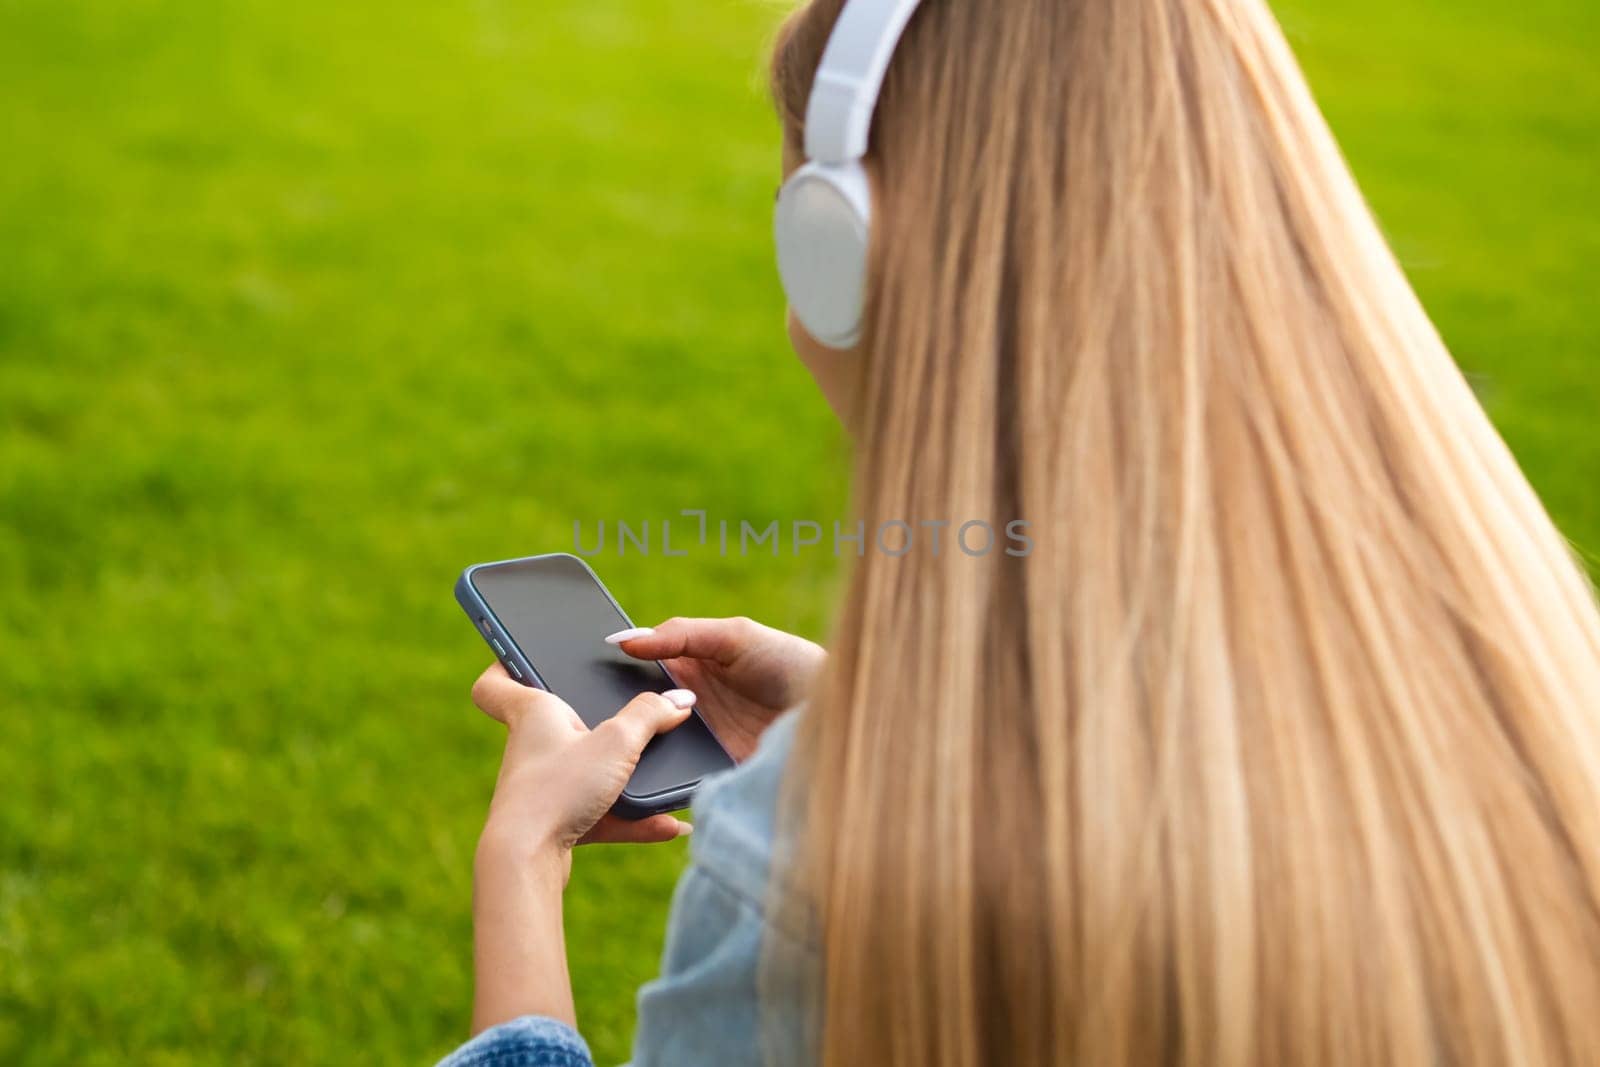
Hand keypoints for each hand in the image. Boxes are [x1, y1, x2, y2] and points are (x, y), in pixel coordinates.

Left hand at [469, 664, 694, 880]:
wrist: (526, 861)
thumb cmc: (558, 789)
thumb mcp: (617, 743)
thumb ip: (651, 715)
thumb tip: (681, 700)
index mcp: (532, 713)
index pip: (496, 681)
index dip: (505, 662)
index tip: (525, 654)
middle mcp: (531, 748)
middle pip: (552, 726)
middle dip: (589, 721)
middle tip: (623, 712)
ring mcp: (541, 789)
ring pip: (584, 775)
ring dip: (623, 778)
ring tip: (664, 778)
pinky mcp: (555, 825)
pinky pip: (600, 814)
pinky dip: (634, 820)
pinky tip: (670, 825)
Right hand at [606, 616, 824, 761]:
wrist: (833, 713)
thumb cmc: (788, 662)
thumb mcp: (734, 636)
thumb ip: (680, 635)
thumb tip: (623, 640)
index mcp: (685, 670)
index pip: (635, 676)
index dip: (610, 678)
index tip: (582, 682)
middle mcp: (685, 708)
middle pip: (637, 716)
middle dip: (615, 719)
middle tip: (590, 720)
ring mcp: (696, 743)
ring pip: (650, 750)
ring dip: (635, 752)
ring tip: (610, 752)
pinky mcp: (711, 774)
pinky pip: (675, 780)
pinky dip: (659, 780)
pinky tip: (642, 776)